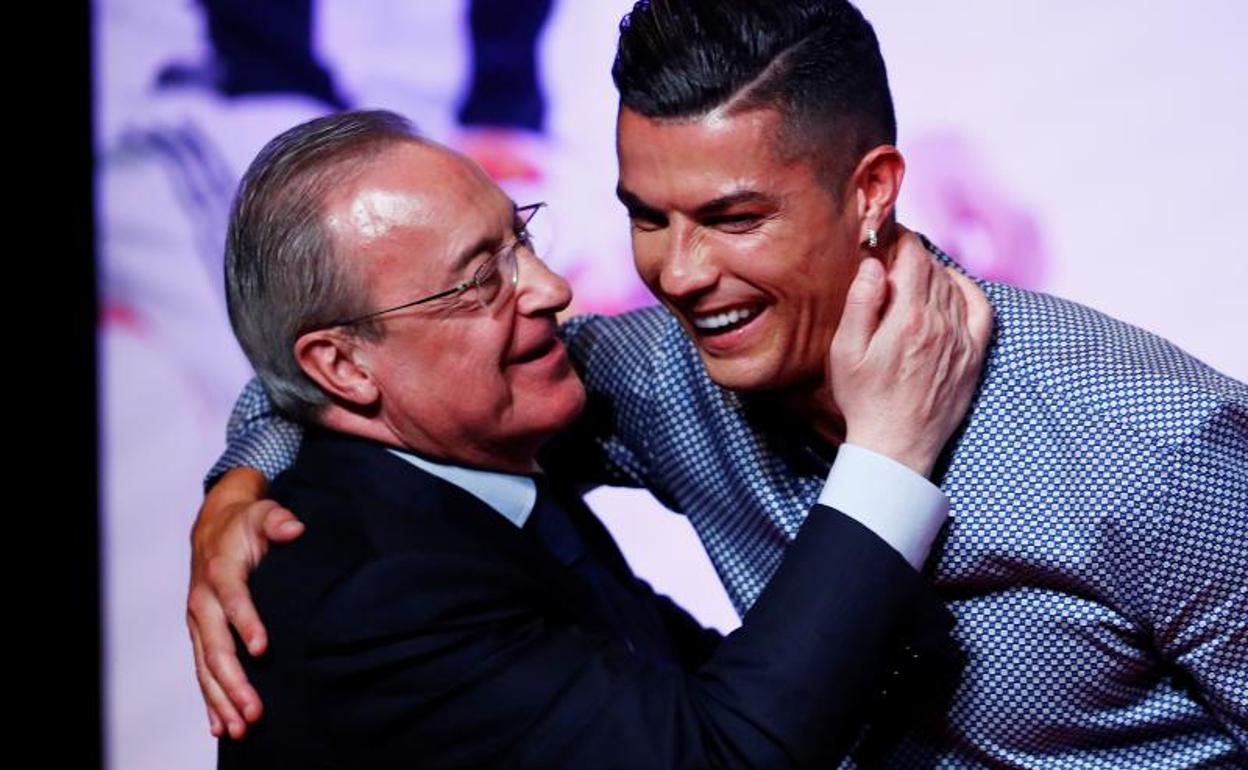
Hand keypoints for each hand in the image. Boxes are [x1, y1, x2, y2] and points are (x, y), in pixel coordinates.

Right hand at [186, 468, 304, 737]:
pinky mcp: (201, 634)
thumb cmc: (245, 524)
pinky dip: (210, 698)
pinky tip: (220, 724)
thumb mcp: (263, 514)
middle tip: (254, 710)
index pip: (234, 600)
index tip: (263, 649)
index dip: (246, 623)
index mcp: (221, 572)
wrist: (214, 526)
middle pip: (216, 647)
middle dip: (234, 681)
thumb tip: (294, 527)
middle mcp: (203, 602)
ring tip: (240, 728)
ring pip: (206, 667)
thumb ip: (278, 520)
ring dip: (222, 699)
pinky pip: (202, 670)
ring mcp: (199, 621)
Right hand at [830, 231, 992, 475]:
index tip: (888, 234)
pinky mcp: (972, 356)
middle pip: (933, 268)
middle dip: (913, 254)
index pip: (913, 258)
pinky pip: (981, 309)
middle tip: (893, 253)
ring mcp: (961, 340)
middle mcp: (941, 324)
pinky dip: (968, 289)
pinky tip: (952, 286)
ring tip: (912, 272)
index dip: (901, 239)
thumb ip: (860, 303)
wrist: (896, 446)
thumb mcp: (846, 351)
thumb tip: (872, 265)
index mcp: (908, 318)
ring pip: (953, 286)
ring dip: (933, 272)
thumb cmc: (863, 400)